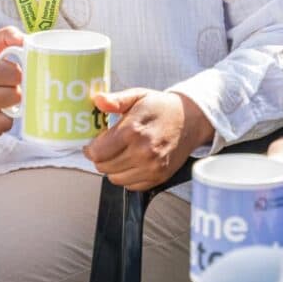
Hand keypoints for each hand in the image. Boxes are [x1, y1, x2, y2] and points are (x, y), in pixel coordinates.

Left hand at [83, 88, 213, 189]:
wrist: (191, 119)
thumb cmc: (162, 107)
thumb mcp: (139, 96)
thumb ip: (116, 100)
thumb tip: (98, 100)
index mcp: (133, 130)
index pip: (97, 153)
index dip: (91, 148)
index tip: (94, 143)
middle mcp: (142, 151)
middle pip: (104, 167)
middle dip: (102, 157)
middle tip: (109, 146)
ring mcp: (152, 167)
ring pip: (115, 179)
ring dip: (114, 168)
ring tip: (123, 153)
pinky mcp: (160, 177)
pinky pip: (131, 186)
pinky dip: (128, 176)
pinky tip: (135, 161)